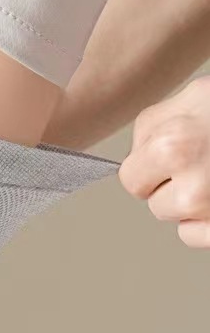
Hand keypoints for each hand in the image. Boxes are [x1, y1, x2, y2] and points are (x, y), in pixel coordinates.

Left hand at [119, 77, 209, 247]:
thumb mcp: (195, 96)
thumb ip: (153, 126)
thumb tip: (135, 155)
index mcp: (174, 148)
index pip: (130, 179)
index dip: (147, 168)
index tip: (166, 159)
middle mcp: (193, 188)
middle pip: (155, 204)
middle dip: (170, 186)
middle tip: (204, 161)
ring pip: (178, 221)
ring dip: (192, 204)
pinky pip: (197, 236)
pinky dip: (207, 221)